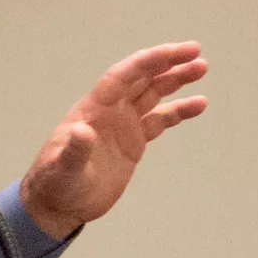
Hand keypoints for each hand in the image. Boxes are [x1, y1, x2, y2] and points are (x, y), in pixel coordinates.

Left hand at [19, 41, 207, 239]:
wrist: (59, 204)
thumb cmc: (55, 184)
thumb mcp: (63, 170)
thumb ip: (75, 150)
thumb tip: (82, 130)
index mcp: (93, 108)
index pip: (124, 77)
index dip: (149, 62)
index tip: (175, 53)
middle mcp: (110, 110)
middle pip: (142, 78)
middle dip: (167, 63)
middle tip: (195, 52)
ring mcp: (123, 124)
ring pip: (153, 93)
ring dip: (175, 80)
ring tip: (201, 68)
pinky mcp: (133, 141)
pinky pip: (160, 120)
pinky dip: (179, 111)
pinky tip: (198, 104)